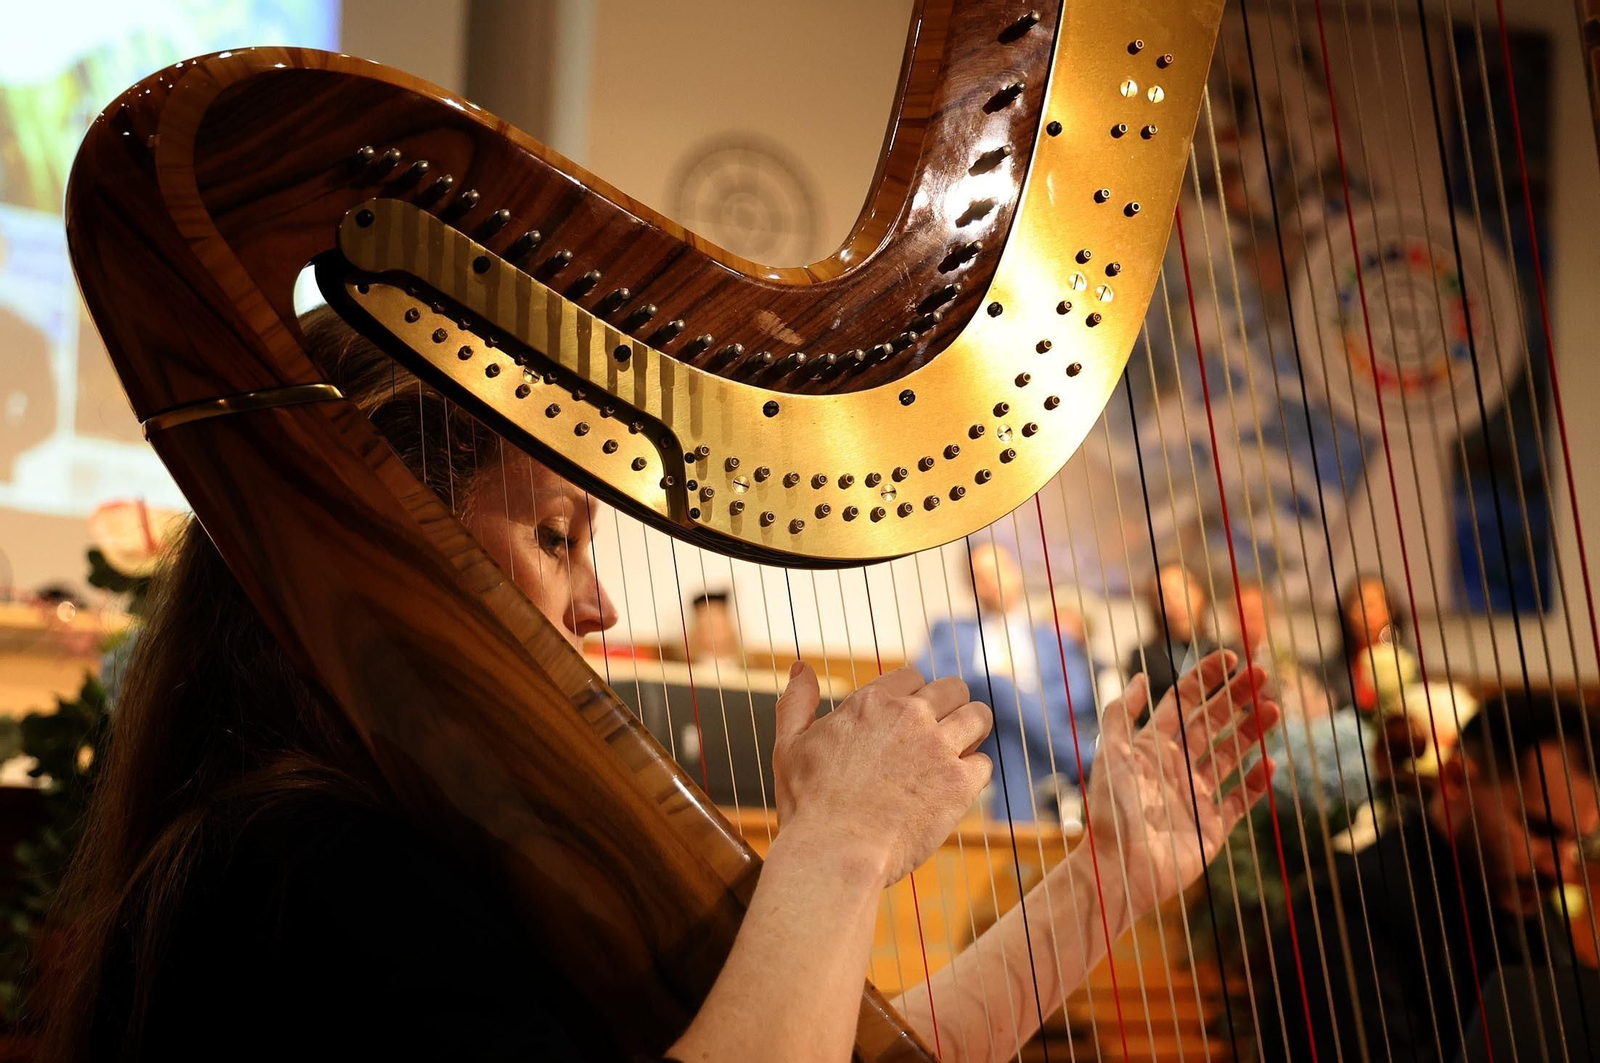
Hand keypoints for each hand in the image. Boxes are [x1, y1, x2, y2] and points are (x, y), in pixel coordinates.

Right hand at [772, 662, 992, 887]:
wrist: (834, 852)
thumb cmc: (808, 804)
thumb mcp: (789, 744)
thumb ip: (797, 702)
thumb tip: (800, 666)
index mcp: (871, 702)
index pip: (912, 677)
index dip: (913, 696)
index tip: (909, 718)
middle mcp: (910, 716)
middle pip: (953, 689)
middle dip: (950, 706)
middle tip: (941, 732)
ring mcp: (938, 747)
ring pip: (978, 717)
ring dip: (972, 730)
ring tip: (959, 752)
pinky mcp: (958, 783)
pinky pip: (983, 763)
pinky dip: (973, 774)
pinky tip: (955, 788)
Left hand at [1088, 650, 1280, 922]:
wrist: (1119, 869)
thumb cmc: (1111, 810)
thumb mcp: (1109, 753)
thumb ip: (1121, 713)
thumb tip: (1140, 676)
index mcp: (1151, 746)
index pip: (1183, 702)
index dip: (1206, 678)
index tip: (1230, 657)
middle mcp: (1175, 766)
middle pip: (1212, 722)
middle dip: (1237, 698)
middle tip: (1263, 675)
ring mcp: (1196, 796)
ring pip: (1231, 756)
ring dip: (1252, 732)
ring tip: (1275, 710)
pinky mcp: (1212, 827)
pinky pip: (1240, 800)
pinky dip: (1256, 782)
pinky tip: (1271, 761)